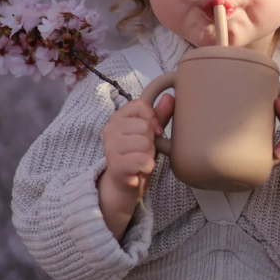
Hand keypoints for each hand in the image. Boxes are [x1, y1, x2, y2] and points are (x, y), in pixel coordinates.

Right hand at [98, 94, 173, 237]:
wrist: (125, 183)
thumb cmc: (138, 154)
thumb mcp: (150, 133)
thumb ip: (159, 115)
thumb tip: (170, 96)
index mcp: (117, 117)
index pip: (141, 105)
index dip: (153, 118)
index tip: (152, 131)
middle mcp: (110, 129)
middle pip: (145, 126)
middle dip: (151, 141)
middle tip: (143, 150)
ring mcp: (110, 147)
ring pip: (145, 143)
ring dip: (149, 155)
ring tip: (141, 159)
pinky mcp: (115, 164)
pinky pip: (143, 160)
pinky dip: (147, 167)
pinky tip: (139, 169)